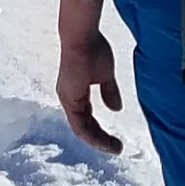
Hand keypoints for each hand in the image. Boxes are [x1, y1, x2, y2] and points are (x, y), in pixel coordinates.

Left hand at [56, 0, 124, 152]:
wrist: (82, 36)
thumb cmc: (93, 49)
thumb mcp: (105, 75)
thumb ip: (109, 91)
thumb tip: (115, 109)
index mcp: (75, 93)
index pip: (87, 119)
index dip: (100, 131)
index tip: (115, 140)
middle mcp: (69, 98)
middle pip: (83, 128)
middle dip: (100, 140)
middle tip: (116, 148)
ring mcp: (68, 99)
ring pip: (81, 130)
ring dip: (98, 141)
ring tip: (115, 149)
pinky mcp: (70, 99)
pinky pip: (80, 125)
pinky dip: (92, 135)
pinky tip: (105, 141)